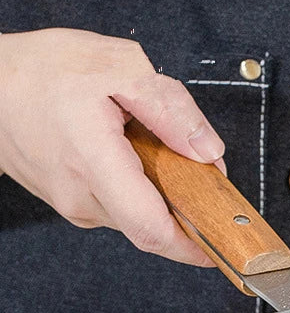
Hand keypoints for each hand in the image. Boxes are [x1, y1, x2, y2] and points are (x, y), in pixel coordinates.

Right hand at [0, 28, 223, 264]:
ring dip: (160, 194)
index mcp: (94, 162)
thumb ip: (171, 110)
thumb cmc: (42, 72)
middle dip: (186, 206)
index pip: (152, 229)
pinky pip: (122, 208)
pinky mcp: (75, 206)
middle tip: (194, 171)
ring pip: (139, 216)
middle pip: (154, 225)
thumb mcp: (118, 66)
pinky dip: (139, 190)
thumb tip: (208, 151)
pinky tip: (129, 155)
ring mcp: (76, 207)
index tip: (223, 246)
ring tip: (148, 148)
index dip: (194, 246)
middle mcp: (83, 197)